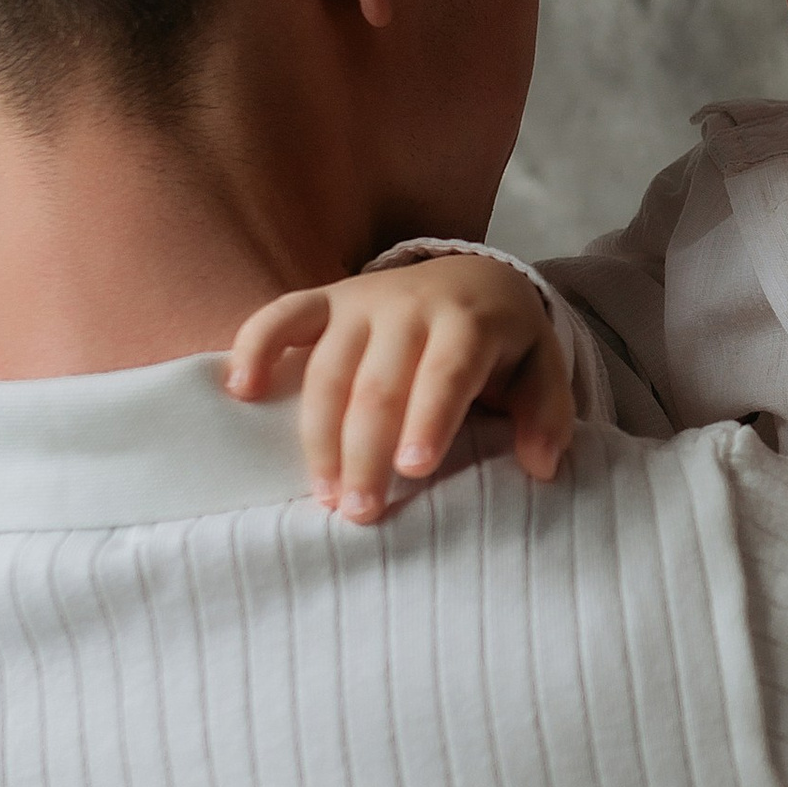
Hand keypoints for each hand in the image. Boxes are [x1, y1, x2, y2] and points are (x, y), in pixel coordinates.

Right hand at [224, 261, 574, 522]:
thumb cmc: (503, 341)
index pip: (445, 372)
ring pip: (327, 369)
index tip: (414, 470)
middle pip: (378, 384)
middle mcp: (408, 307)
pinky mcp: (324, 301)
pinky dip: (254, 347)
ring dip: (318, 435)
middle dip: (365, 451)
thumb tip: (541, 466)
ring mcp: (360, 302)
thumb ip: (547, 414)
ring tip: (324, 495)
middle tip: (362, 511)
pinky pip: (279, 317)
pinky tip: (241, 391)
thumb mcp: (541, 368)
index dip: (428, 418)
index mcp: (467, 322)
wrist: (472, 276)